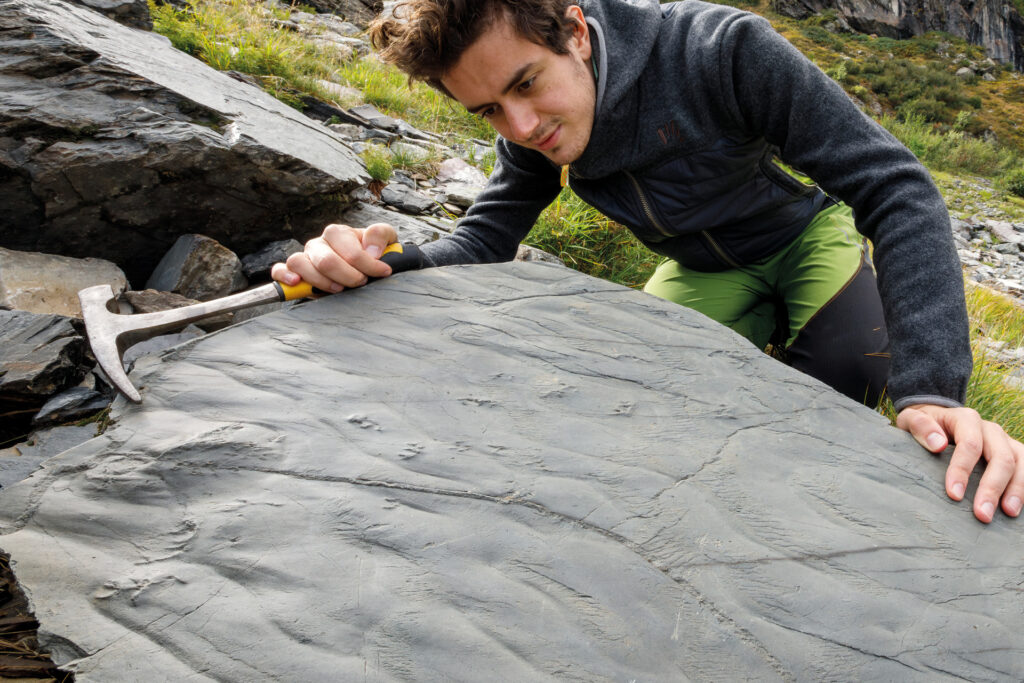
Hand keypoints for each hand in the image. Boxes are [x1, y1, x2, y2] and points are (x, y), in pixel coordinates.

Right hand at [271, 222, 397, 291]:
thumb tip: (371, 251)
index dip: (368, 264)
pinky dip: (284, 276)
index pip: (349, 250)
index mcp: (337, 233)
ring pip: (300, 264)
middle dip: (348, 276)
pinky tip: (296, 282)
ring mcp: (305, 257)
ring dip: (322, 281)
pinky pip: (279, 270)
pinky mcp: (294, 272)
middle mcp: (318, 244)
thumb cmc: (372, 252)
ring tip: (339, 289)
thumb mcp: (386, 239)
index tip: (382, 272)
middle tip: (361, 283)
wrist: (361, 267)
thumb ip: (380, 234)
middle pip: (326, 261)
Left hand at [897, 404, 1023, 522]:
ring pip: (1021, 463)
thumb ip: (920, 426)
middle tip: (982, 514)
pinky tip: (1020, 506)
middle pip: (1001, 457)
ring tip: (1008, 513)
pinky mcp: (1014, 454)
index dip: (963, 470)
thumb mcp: (913, 419)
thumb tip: (938, 444)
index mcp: (966, 419)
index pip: (970, 445)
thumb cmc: (924, 426)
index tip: (953, 494)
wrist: (938, 420)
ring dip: (1017, 489)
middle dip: (992, 488)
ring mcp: (1005, 442)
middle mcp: (991, 430)